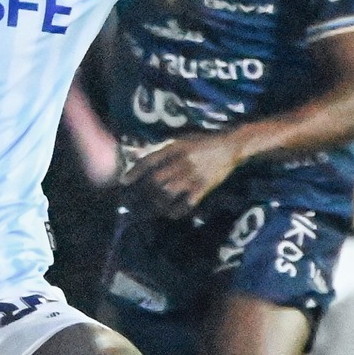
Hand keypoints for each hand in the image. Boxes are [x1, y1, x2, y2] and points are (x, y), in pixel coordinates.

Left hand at [121, 131, 243, 216]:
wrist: (230, 147)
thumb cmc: (202, 142)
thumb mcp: (181, 140)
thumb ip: (160, 148)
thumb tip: (135, 154)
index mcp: (174, 147)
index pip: (149, 160)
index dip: (134, 171)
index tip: (123, 181)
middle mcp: (181, 161)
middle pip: (156, 180)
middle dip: (143, 192)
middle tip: (134, 201)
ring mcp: (192, 175)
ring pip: (168, 193)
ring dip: (156, 203)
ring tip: (149, 210)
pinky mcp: (204, 187)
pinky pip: (186, 203)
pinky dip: (176, 211)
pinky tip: (170, 214)